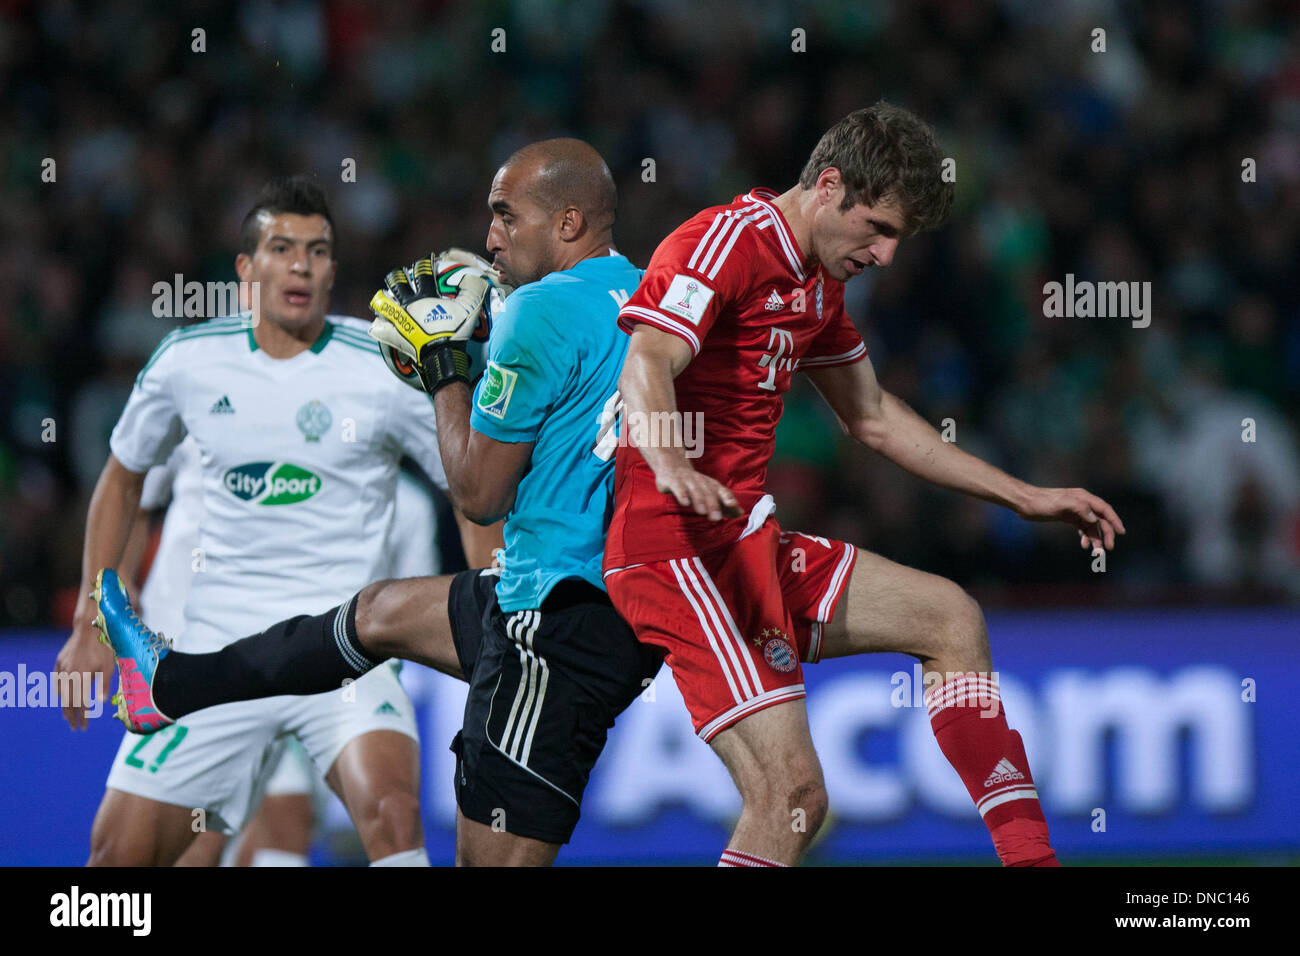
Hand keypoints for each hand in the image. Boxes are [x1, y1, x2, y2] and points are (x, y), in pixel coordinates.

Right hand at [55, 605, 114, 730]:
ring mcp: (62, 668)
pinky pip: (57, 681)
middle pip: (67, 702)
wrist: (88, 628)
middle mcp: (69, 675)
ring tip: (68, 716)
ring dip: (64, 705)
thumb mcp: (109, 667)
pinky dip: (59, 691)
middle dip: (71, 716)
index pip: (80, 704)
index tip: (84, 727)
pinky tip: (62, 696)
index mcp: (81, 678)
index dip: (82, 717)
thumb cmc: (103, 647)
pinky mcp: (59, 661)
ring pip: (60, 692)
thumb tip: (101, 703)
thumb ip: (104, 686)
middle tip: (74, 727)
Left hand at [368, 251, 492, 392]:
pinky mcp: (394, 335)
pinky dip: (379, 324)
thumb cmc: (454, 332)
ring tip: (385, 297)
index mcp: (425, 296)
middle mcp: (408, 305)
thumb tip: (474, 276)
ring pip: (383, 303)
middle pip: (397, 283)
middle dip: (397, 276)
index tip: (427, 260)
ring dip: (383, 298)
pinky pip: (379, 328)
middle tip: (401, 275)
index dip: (424, 263)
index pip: (422, 271)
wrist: (441, 356)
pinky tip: (381, 322)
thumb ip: (473, 290)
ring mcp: (399, 320)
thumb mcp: (469, 309)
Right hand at [654, 463, 742, 520]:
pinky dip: (682, 494)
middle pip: (708, 493)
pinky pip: (678, 488)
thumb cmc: (695, 484)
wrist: (673, 466)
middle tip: (716, 518)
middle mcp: (701, 482)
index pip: (722, 491)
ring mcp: (687, 481)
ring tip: (702, 512)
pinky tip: (684, 503)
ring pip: (694, 491)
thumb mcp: (710, 492)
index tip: (733, 505)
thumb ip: (724, 504)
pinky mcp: (673, 481)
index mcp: (711, 485)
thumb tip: (740, 513)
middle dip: (713, 505)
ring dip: (699, 501)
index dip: (727, 497)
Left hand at [1017, 486, 1125, 551]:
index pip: (1104, 509)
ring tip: (1096, 552)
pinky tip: (1084, 545)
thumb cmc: (1042, 502)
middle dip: (1105, 534)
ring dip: (1095, 539)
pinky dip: (1085, 536)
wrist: (1025, 502)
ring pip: (1091, 526)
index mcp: (1083, 497)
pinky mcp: (1068, 516)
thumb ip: (1078, 508)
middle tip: (1108, 549)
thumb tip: (1093, 519)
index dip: (1114, 520)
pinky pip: (1082, 527)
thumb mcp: (1060, 503)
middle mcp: (1082, 503)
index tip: (1121, 533)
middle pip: (1100, 519)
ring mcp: (1076, 510)